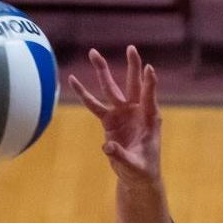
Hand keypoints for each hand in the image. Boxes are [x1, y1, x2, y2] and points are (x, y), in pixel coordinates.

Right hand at [68, 45, 160, 185]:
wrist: (136, 175)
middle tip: (131, 48)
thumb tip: (107, 147)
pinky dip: (83, 94)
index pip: (149, 96)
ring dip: (102, 71)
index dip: (149, 83)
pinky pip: (94, 105)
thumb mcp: (135, 166)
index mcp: (150, 119)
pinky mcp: (109, 120)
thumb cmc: (142, 170)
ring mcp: (121, 113)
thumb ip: (122, 156)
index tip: (149, 68)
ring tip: (93, 53)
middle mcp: (136, 111)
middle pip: (133, 84)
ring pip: (111, 88)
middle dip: (132, 66)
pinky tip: (73, 80)